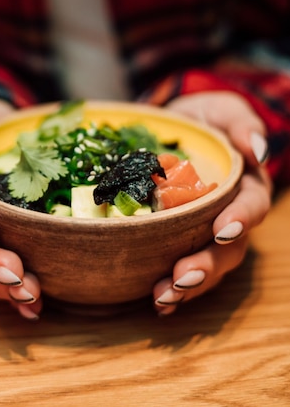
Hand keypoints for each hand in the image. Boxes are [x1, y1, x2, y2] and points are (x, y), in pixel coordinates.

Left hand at [152, 91, 271, 314]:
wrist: (167, 131)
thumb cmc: (200, 119)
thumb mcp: (221, 110)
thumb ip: (240, 123)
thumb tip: (258, 151)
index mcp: (244, 186)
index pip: (251, 206)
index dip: (240, 219)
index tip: (221, 229)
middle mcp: (228, 215)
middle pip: (228, 248)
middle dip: (207, 265)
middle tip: (181, 276)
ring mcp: (203, 232)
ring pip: (206, 265)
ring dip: (187, 285)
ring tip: (162, 295)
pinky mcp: (177, 241)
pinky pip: (178, 268)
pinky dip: (170, 288)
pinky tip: (155, 303)